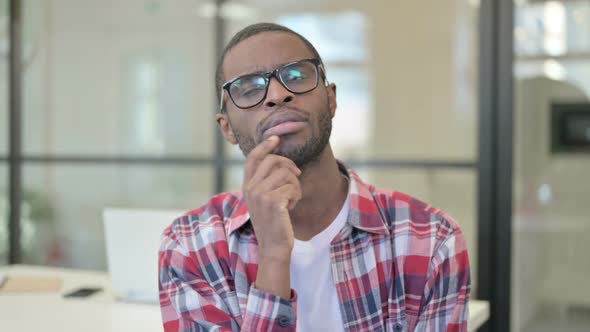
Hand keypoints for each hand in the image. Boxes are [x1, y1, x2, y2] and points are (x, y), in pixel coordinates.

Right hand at [242, 135, 301, 256]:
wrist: (273, 246)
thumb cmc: (273, 223)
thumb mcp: (264, 200)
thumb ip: (266, 182)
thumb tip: (281, 161)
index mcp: (247, 186)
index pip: (253, 158)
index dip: (264, 145)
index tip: (276, 138)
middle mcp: (251, 188)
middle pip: (273, 161)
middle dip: (289, 165)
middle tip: (296, 176)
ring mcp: (261, 194)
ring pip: (286, 174)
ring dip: (295, 185)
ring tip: (292, 198)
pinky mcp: (273, 201)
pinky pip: (293, 187)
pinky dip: (297, 195)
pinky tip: (292, 207)